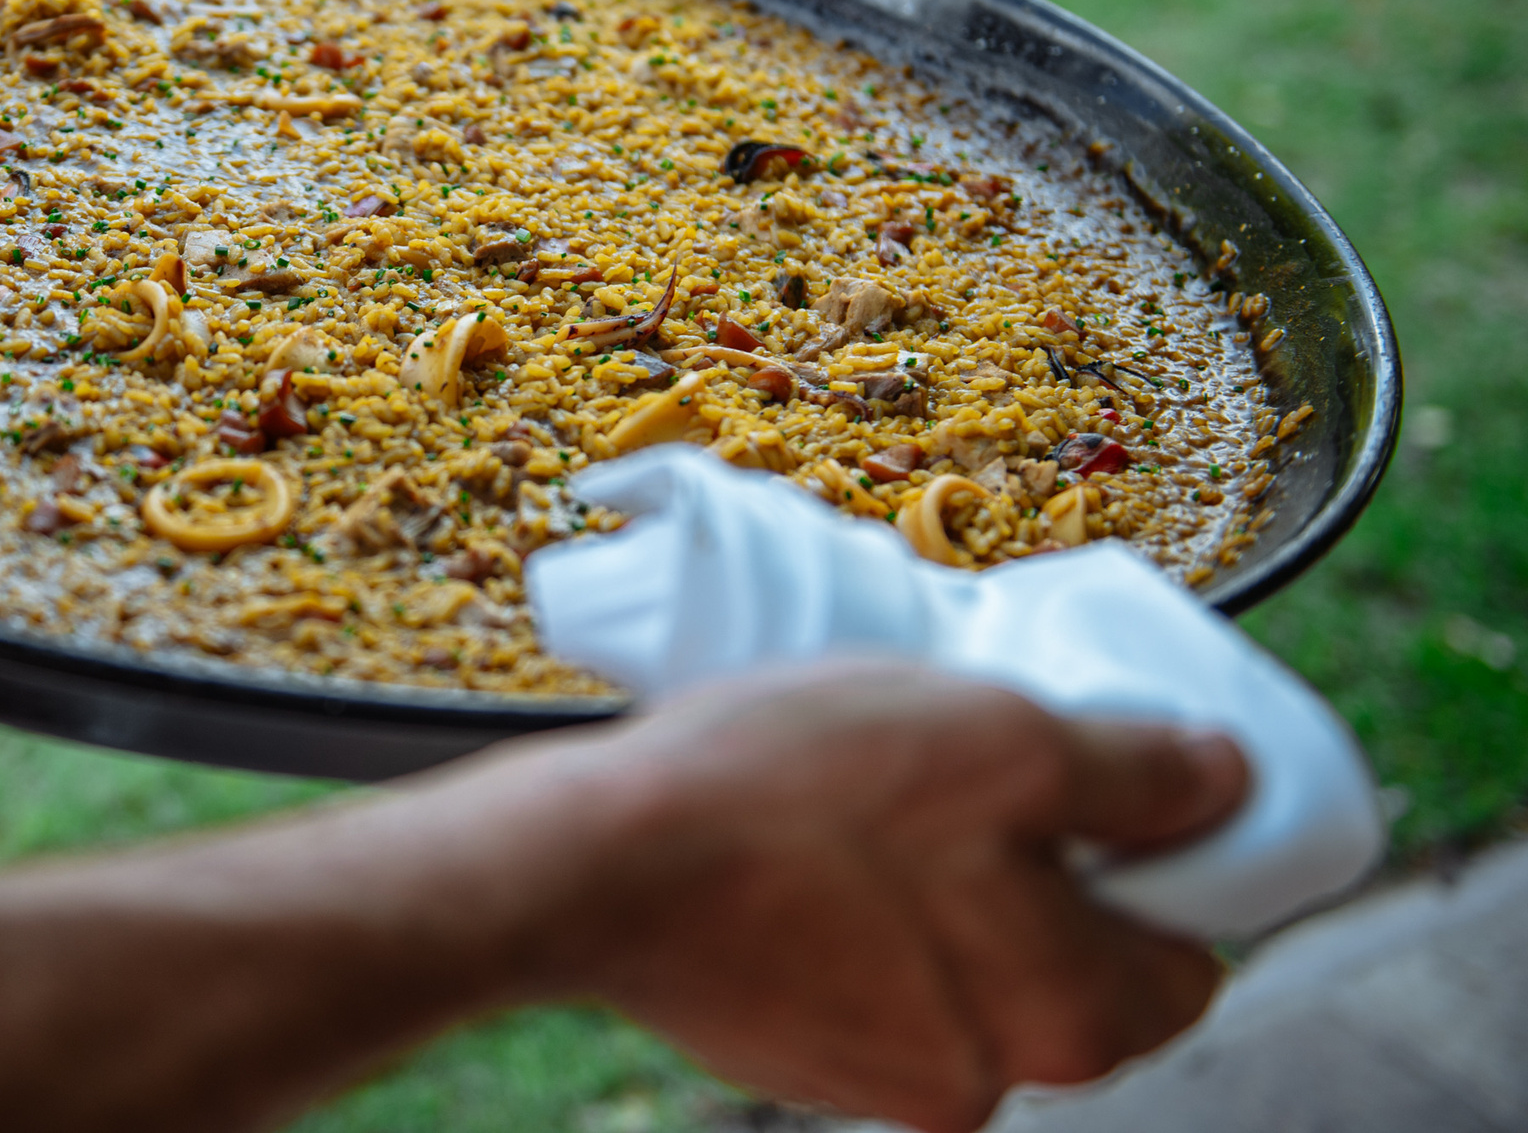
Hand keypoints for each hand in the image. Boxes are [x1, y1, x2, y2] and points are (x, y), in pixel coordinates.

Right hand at [490, 663, 1246, 1132]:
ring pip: (961, 963)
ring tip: (858, 794)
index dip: (1162, 858)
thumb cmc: (796, 796)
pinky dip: (850, 914)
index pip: (1190, 955)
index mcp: (1073, 1017)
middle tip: (960, 766)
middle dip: (1034, 868)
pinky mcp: (792, 1055)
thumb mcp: (1001, 738)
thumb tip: (1225, 780)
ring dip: (935, 886)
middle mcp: (991, 1078)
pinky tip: (795, 842)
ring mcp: (881, 1079)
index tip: (1102, 783)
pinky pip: (866, 974)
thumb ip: (1137, 773)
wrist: (592, 864)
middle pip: (1070, 961)